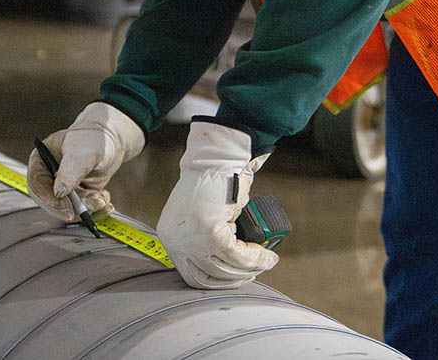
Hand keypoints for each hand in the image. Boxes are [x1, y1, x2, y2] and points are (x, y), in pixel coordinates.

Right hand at [27, 102, 144, 221]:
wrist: (110, 141)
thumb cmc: (93, 139)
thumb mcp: (83, 152)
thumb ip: (71, 170)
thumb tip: (59, 192)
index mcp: (41, 161)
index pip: (37, 185)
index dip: (50, 200)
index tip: (67, 208)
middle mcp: (48, 176)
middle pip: (51, 202)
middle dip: (71, 208)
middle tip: (87, 210)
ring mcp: (62, 188)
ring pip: (69, 209)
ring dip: (86, 208)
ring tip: (101, 199)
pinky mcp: (76, 196)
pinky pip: (82, 209)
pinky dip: (94, 208)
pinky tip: (104, 200)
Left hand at [157, 120, 278, 288]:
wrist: (216, 157)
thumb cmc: (211, 180)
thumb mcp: (200, 213)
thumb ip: (206, 236)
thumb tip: (228, 259)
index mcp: (170, 236)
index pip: (191, 274)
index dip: (217, 280)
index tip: (235, 278)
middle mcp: (176, 243)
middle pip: (208, 277)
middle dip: (235, 279)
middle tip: (253, 272)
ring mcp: (192, 241)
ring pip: (225, 269)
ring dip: (249, 269)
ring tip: (265, 261)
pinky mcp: (211, 235)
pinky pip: (238, 255)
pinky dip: (256, 258)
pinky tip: (267, 256)